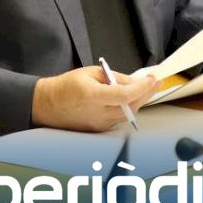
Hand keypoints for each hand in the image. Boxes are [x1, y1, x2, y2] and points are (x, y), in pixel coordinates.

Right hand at [31, 66, 157, 131]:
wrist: (47, 105)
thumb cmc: (66, 86)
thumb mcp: (90, 72)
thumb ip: (113, 77)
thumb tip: (133, 82)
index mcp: (93, 96)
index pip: (125, 95)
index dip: (142, 88)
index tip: (152, 79)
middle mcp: (98, 113)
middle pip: (131, 107)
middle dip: (146, 94)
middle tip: (156, 82)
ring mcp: (99, 124)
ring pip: (128, 115)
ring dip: (139, 102)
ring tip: (146, 89)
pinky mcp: (98, 130)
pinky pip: (119, 119)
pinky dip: (128, 109)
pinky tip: (131, 99)